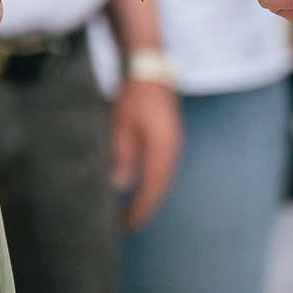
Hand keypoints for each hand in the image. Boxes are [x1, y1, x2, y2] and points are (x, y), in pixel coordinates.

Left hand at [109, 74, 181, 229]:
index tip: (126, 226)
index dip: (139, 209)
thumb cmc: (132, 94)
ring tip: (131, 209)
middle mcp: (171, 149)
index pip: (152, 188)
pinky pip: (159, 165)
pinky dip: (149, 179)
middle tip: (126, 224)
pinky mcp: (166, 135)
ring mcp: (172, 142)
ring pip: (160, 176)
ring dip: (147, 193)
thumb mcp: (120, 125)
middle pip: (159, 186)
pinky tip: (137, 183)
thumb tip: (120, 185)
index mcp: (162, 149)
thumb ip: (121, 155)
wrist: (148, 67)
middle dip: (144, 206)